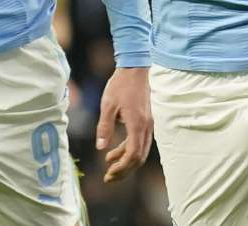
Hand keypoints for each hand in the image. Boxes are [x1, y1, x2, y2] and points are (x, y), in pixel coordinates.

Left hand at [95, 66, 152, 182]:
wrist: (135, 68)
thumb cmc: (120, 85)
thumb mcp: (107, 105)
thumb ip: (104, 127)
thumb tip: (100, 148)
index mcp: (137, 124)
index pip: (133, 155)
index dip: (122, 168)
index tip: (109, 173)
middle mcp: (146, 127)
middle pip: (138, 158)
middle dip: (124, 170)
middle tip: (109, 178)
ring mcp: (148, 125)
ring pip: (139, 151)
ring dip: (125, 162)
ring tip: (109, 168)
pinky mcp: (145, 121)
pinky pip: (138, 142)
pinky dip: (127, 150)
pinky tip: (112, 153)